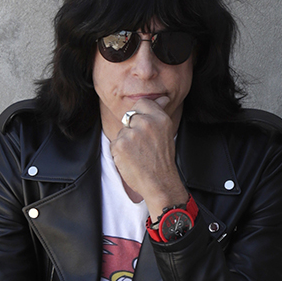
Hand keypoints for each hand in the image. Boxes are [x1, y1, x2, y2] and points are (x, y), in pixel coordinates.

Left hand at [110, 96, 189, 218]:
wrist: (159, 182)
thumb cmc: (162, 159)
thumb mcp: (166, 132)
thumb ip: (160, 112)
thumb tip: (163, 98)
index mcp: (160, 118)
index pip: (142, 103)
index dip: (140, 115)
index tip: (144, 128)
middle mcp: (146, 123)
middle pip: (129, 116)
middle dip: (133, 129)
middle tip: (143, 145)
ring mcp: (132, 133)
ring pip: (122, 130)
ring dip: (126, 141)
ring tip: (138, 154)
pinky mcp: (120, 144)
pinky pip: (115, 142)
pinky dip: (119, 152)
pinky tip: (131, 159)